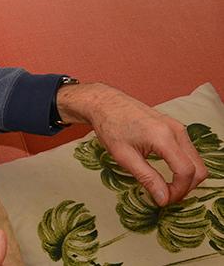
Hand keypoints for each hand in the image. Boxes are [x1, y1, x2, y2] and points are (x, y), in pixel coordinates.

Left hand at [57, 82, 207, 205]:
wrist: (106, 103)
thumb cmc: (111, 127)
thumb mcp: (124, 156)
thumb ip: (147, 178)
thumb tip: (164, 199)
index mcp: (163, 137)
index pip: (186, 172)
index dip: (178, 191)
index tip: (163, 200)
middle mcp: (176, 130)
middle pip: (199, 168)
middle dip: (186, 187)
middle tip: (165, 196)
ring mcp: (178, 127)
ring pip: (196, 161)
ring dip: (186, 178)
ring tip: (165, 187)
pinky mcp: (176, 127)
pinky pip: (189, 152)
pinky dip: (184, 166)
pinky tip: (167, 173)